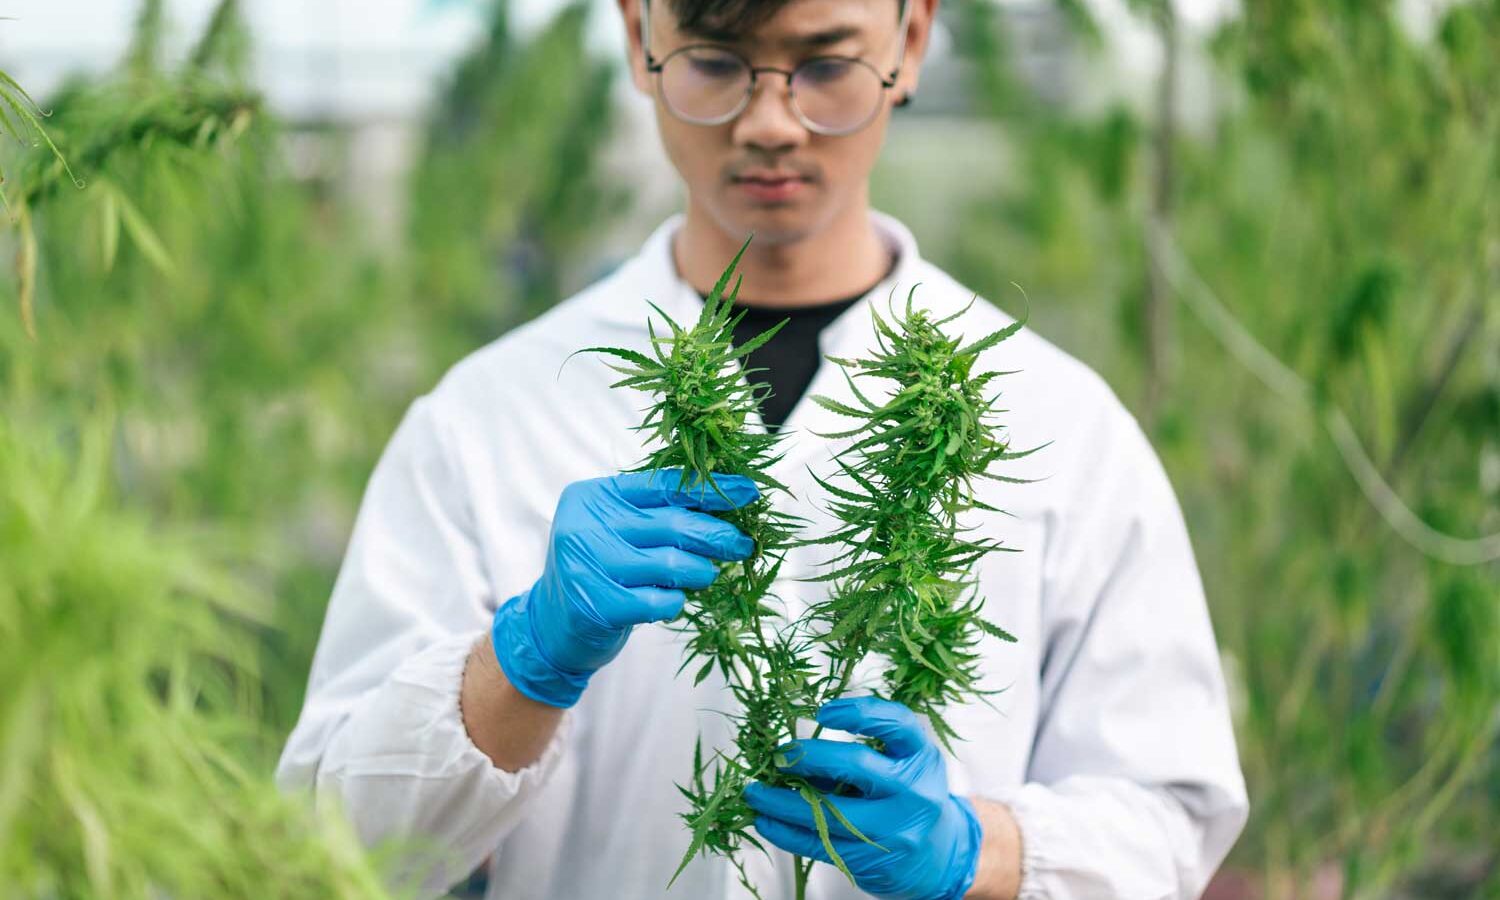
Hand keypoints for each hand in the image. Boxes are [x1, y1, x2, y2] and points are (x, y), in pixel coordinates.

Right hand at [491, 468, 757, 707]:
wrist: (550, 625)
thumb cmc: (598, 568)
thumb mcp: (616, 529)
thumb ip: (656, 513)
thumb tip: (727, 504)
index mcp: (594, 496)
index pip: (663, 484)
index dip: (711, 489)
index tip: (748, 492)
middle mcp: (586, 526)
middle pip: (673, 524)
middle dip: (717, 535)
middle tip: (743, 545)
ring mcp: (589, 566)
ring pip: (671, 564)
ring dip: (700, 571)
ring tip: (705, 574)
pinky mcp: (598, 605)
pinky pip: (659, 600)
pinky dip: (675, 601)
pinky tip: (671, 600)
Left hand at [743, 696, 982, 899]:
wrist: (940, 855)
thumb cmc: (910, 795)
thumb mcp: (904, 764)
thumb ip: (865, 749)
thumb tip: (794, 745)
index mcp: (921, 756)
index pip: (896, 722)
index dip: (858, 711)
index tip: (822, 711)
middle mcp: (912, 791)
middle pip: (855, 764)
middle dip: (808, 756)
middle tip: (778, 755)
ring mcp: (893, 829)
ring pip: (827, 811)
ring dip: (781, 801)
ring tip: (753, 791)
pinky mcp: (871, 859)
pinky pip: (819, 843)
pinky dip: (786, 831)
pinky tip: (765, 820)